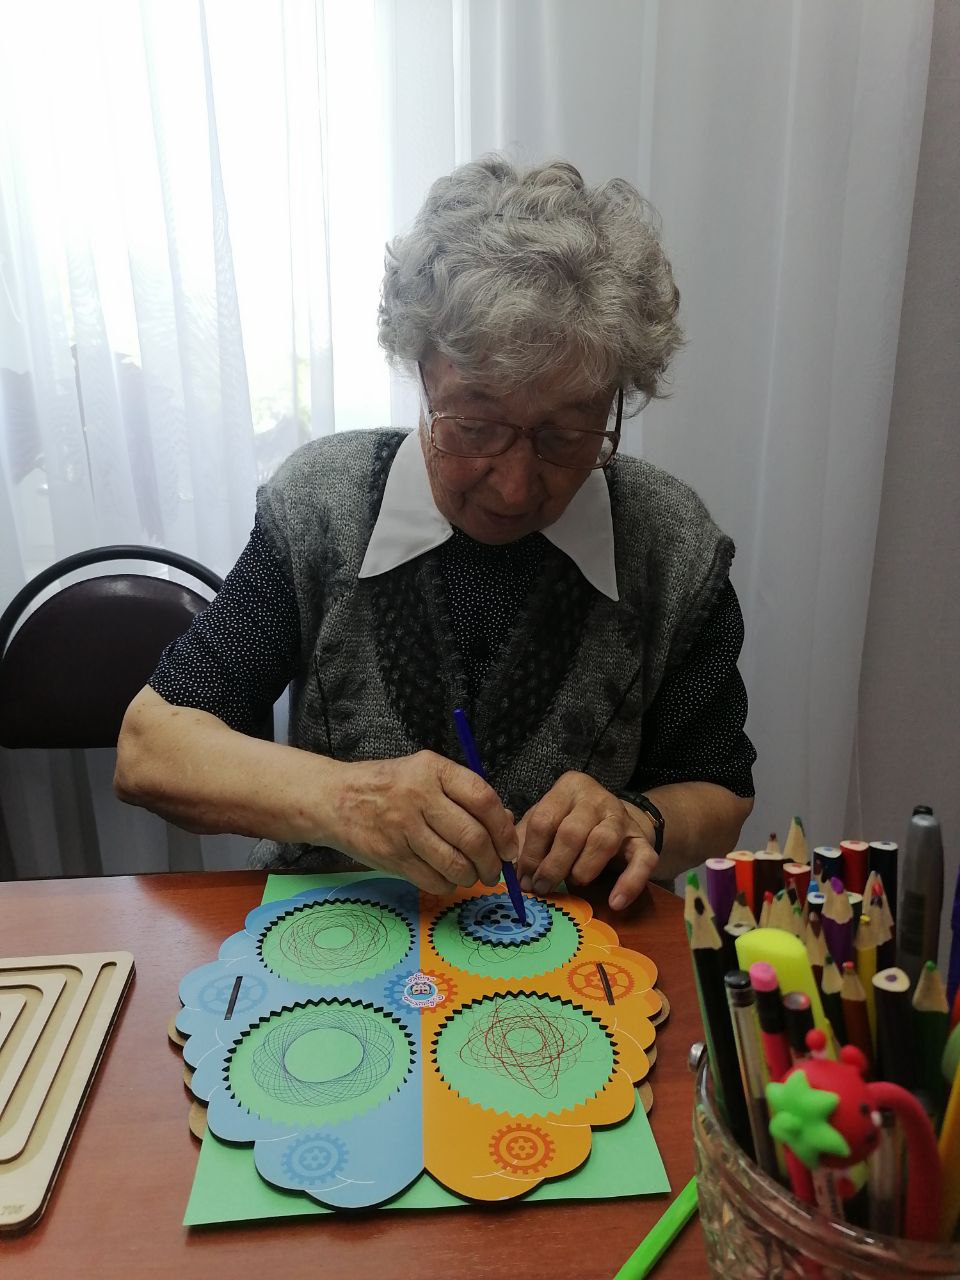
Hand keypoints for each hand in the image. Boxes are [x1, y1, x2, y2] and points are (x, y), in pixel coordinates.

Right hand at [325, 751, 517, 894]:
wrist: (334, 798)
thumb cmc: (390, 786)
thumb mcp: (426, 775)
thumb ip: (465, 795)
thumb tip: (506, 823)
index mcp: (433, 769)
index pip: (483, 799)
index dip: (503, 829)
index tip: (510, 847)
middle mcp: (418, 796)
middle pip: (473, 837)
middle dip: (493, 862)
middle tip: (496, 871)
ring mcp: (403, 828)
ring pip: (456, 864)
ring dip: (473, 877)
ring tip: (473, 875)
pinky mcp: (391, 855)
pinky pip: (433, 880)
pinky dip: (448, 885)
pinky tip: (447, 877)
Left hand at [516, 772, 658, 910]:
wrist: (615, 821)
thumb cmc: (570, 824)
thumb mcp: (544, 823)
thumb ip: (524, 839)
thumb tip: (507, 865)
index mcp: (568, 789)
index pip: (543, 819)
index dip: (530, 854)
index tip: (524, 880)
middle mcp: (596, 798)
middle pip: (571, 831)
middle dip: (553, 865)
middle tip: (542, 888)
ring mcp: (622, 818)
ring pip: (603, 841)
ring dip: (583, 869)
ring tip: (573, 885)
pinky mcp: (642, 841)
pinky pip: (643, 861)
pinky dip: (629, 883)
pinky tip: (615, 902)